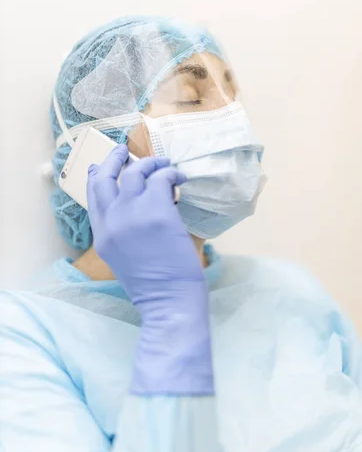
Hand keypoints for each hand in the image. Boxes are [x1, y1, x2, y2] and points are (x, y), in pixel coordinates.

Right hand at [87, 145, 213, 394]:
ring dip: (150, 163)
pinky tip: (179, 178)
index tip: (102, 165)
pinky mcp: (158, 210)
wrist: (169, 301)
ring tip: (165, 165)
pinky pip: (162, 178)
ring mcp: (133, 214)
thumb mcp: (123, 259)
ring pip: (135, 172)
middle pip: (106, 178)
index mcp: (102, 236)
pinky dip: (171, 173)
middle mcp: (113, 221)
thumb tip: (135, 208)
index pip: (93, 197)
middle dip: (115, 159)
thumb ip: (121, 232)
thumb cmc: (153, 286)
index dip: (97, 176)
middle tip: (125, 149)